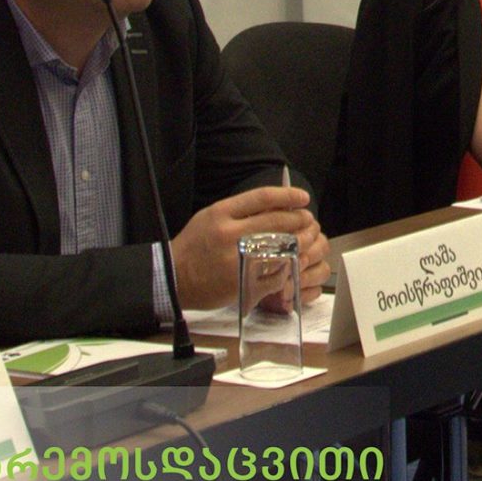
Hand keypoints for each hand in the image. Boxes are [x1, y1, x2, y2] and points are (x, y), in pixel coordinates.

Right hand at [171, 186, 320, 310]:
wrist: (174, 278)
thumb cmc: (194, 246)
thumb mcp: (211, 217)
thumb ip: (240, 209)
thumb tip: (278, 204)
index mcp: (221, 214)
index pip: (262, 198)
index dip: (288, 196)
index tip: (303, 197)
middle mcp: (230, 235)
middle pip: (277, 221)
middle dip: (299, 219)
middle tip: (308, 219)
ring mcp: (238, 261)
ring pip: (281, 247)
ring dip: (300, 242)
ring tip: (305, 239)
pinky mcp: (244, 284)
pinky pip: (276, 274)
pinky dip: (287, 268)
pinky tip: (291, 263)